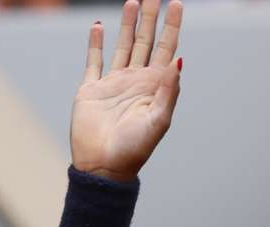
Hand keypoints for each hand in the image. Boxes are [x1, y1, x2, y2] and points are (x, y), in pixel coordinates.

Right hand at [70, 0, 182, 181]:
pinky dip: (96, 43)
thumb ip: (169, 90)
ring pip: (123, 46)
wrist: (102, 168)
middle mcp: (135, 81)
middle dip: (150, 18)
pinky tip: (98, 26)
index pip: (166, 49)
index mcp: (154, 87)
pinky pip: (94, 61)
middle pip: (145, 41)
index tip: (176, 3)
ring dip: (128, 25)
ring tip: (132, 1)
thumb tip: (178, 58)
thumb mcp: (158, 121)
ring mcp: (113, 84)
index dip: (171, 26)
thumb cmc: (133, 149)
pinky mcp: (91, 90)